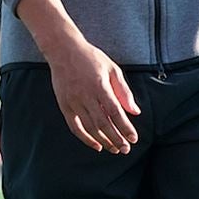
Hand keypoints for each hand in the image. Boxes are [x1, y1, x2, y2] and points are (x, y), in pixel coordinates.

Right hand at [47, 38, 140, 152]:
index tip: (133, 138)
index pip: (115, 112)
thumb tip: (134, 111)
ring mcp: (73, 101)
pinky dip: (85, 138)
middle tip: (126, 149)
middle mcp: (85, 95)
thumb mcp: (112, 69)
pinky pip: (75, 127)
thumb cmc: (90, 57)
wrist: (63, 50)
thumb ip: (124, 91)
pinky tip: (96, 145)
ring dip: (104, 141)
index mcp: (99, 85)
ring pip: (90, 128)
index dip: (125, 127)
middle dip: (116, 139)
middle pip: (103, 123)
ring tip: (114, 148)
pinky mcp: (64, 105)